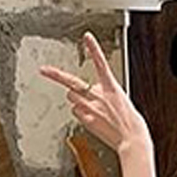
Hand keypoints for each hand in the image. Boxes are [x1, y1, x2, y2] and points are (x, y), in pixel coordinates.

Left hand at [39, 31, 152, 155]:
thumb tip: (89, 95)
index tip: (87, 37)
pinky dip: (81, 114)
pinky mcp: (87, 120)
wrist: (132, 140)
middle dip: (56, 76)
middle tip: (44, 70)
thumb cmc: (130, 122)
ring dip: (77, 100)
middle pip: (72, 83)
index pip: (101, 63)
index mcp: (112, 88)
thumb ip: (104, 94)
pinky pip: (76, 112)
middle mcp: (100, 96)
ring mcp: (91, 108)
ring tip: (90, 107)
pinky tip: (93, 119)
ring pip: (73, 98)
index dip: (94, 49)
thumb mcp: (121, 101)